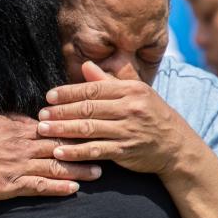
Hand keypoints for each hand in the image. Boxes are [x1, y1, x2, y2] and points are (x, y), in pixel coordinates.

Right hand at [0, 112, 101, 198]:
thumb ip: (8, 119)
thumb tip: (23, 116)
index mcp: (17, 127)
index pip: (53, 127)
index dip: (74, 129)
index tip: (92, 129)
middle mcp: (22, 145)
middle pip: (61, 146)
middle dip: (85, 149)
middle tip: (106, 150)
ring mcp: (17, 165)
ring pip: (54, 166)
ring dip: (78, 170)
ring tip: (97, 172)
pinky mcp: (8, 185)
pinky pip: (39, 186)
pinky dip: (57, 187)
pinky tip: (72, 190)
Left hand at [37, 62, 191, 175]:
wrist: (177, 146)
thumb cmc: (153, 116)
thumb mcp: (137, 93)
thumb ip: (111, 80)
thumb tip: (86, 65)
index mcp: (131, 90)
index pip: (94, 88)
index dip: (69, 92)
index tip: (49, 97)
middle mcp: (130, 108)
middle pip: (88, 108)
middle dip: (61, 111)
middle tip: (40, 115)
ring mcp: (128, 130)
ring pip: (89, 129)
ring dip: (63, 130)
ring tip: (43, 130)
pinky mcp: (126, 150)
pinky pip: (96, 151)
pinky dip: (76, 152)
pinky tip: (59, 152)